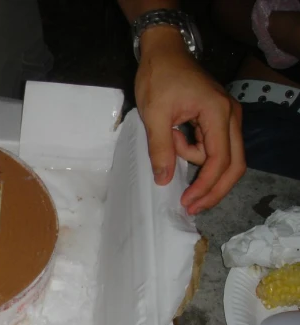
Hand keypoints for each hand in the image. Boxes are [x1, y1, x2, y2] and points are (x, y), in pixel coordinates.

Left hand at [135, 27, 245, 213]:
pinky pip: (214, 147)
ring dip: (197, 163)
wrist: (163, 52)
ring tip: (168, 141)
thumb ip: (160, 149)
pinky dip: (195, 152)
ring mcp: (228, 117)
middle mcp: (231, 116)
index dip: (205, 186)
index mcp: (218, 113)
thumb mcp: (154, 115)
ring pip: (224, 157)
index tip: (187, 202)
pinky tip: (174, 137)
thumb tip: (164, 180)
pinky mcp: (219, 119)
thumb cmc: (158, 78)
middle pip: (234, 165)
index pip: (219, 160)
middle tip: (192, 207)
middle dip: (213, 189)